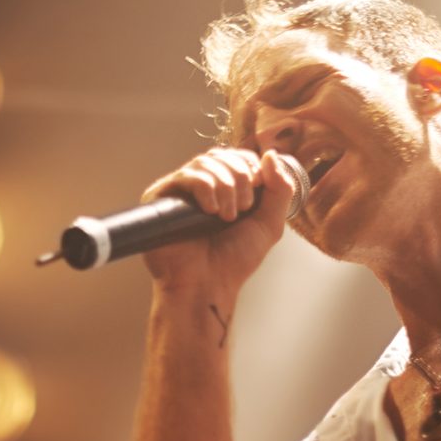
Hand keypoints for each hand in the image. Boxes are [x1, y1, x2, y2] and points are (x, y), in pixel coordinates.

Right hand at [140, 147, 298, 294]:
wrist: (207, 285)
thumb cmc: (234, 262)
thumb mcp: (269, 225)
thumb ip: (280, 190)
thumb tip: (271, 155)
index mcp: (225, 190)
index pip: (238, 157)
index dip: (251, 167)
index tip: (256, 196)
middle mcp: (202, 187)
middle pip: (223, 155)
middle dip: (240, 177)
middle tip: (242, 209)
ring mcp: (181, 191)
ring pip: (205, 162)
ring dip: (225, 186)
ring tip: (226, 216)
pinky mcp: (160, 197)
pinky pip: (185, 175)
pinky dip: (205, 188)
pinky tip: (211, 210)